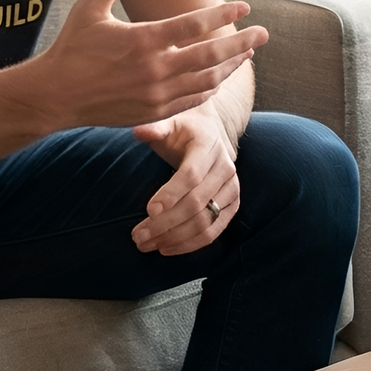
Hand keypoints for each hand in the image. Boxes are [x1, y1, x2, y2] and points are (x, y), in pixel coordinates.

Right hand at [28, 0, 267, 130]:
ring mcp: (156, 94)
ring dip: (231, 66)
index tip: (243, 6)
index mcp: (143, 39)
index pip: (194, 25)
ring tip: (248, 52)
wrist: (54, 96)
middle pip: (210, 55)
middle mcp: (154, 69)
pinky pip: (192, 100)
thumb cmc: (71, 48)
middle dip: (242, 42)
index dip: (222, 15)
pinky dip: (211, 88)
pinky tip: (221, 77)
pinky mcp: (153, 112)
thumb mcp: (89, 9)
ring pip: (206, 80)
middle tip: (264, 32)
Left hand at [129, 104, 238, 255]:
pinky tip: (167, 248)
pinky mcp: (232, 206)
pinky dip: (190, 244)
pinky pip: (214, 231)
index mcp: (208, 146)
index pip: (192, 174)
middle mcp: (225, 169)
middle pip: (196, 203)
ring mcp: (231, 189)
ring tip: (147, 244)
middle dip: (165, 223)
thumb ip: (155, 127)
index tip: (148, 210)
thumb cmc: (184, 131)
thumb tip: (138, 130)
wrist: (212, 134)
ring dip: (174, 238)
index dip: (171, 194)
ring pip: (205, 221)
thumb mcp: (170, 122)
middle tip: (137, 236)